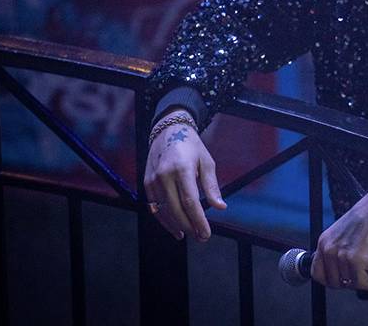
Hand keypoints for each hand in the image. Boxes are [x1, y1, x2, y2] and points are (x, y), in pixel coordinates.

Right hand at [144, 109, 226, 240]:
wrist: (169, 130)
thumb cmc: (192, 147)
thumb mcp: (207, 162)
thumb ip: (211, 186)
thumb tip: (220, 207)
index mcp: (182, 168)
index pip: (190, 201)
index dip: (198, 220)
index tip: (206, 233)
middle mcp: (164, 175)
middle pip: (176, 209)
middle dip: (189, 226)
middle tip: (202, 237)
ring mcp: (152, 179)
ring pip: (163, 211)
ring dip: (176, 226)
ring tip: (190, 234)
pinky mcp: (146, 182)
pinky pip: (154, 206)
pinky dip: (164, 219)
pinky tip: (175, 227)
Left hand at [310, 181, 367, 290]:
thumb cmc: (367, 217)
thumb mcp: (342, 232)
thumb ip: (337, 249)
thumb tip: (342, 270)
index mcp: (324, 242)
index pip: (316, 273)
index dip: (330, 281)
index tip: (342, 280)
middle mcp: (329, 249)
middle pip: (333, 282)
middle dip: (349, 282)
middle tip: (361, 276)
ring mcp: (341, 255)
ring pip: (349, 284)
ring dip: (364, 282)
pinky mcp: (356, 260)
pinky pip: (362, 283)